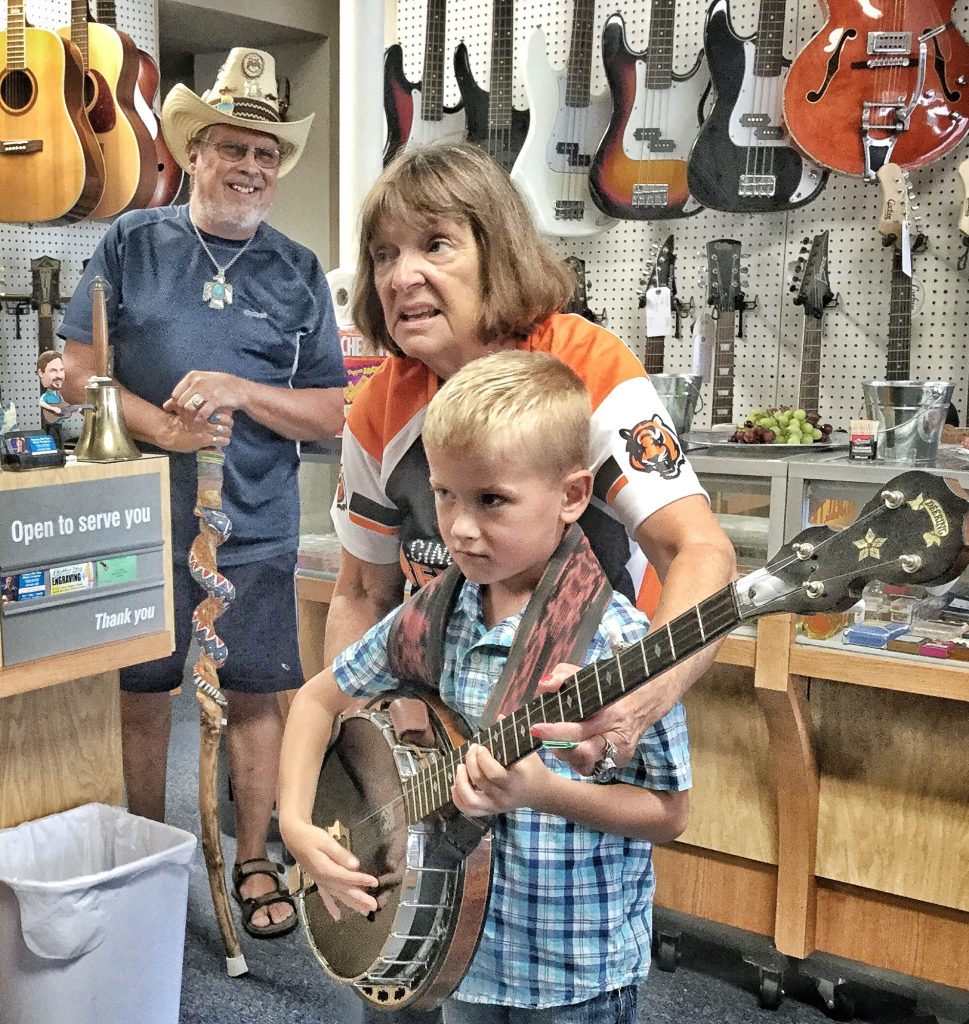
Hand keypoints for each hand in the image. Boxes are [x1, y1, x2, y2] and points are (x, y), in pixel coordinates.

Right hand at [161, 408, 233, 452]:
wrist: (168, 432)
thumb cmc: (178, 418)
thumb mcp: (186, 406)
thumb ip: (197, 402)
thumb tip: (209, 396)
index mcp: (203, 408)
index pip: (223, 408)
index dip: (227, 412)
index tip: (227, 414)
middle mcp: (206, 417)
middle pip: (227, 419)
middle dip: (229, 423)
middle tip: (228, 425)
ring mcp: (205, 428)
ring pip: (226, 430)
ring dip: (227, 432)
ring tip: (226, 433)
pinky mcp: (205, 439)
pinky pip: (221, 440)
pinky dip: (225, 441)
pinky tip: (223, 441)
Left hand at [164, 370, 249, 423]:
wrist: (241, 390)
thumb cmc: (221, 388)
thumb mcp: (202, 386)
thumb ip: (185, 393)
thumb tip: (165, 406)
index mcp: (193, 376)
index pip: (176, 393)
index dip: (176, 406)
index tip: (181, 413)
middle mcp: (198, 381)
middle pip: (180, 401)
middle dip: (182, 413)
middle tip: (188, 420)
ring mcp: (206, 390)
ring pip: (188, 407)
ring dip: (190, 417)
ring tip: (194, 422)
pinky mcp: (215, 400)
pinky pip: (201, 413)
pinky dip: (200, 420)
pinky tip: (202, 423)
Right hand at [282, 819, 378, 921]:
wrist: (294, 837)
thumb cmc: (311, 837)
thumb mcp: (326, 842)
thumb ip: (340, 854)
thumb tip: (355, 866)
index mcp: (325, 870)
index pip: (347, 877)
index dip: (361, 880)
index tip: (375, 883)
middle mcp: (323, 879)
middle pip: (344, 891)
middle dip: (360, 899)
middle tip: (374, 906)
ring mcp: (320, 882)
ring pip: (338, 896)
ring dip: (351, 904)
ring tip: (365, 912)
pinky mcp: (318, 880)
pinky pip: (325, 897)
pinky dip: (331, 907)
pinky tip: (337, 916)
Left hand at [452, 743, 549, 815]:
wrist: (542, 792)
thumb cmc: (533, 767)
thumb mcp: (527, 750)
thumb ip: (512, 734)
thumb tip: (498, 715)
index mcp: (517, 778)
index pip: (494, 773)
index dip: (482, 759)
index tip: (480, 747)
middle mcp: (506, 794)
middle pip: (480, 781)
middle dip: (471, 761)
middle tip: (472, 749)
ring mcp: (498, 805)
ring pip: (471, 799)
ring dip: (461, 782)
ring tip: (460, 767)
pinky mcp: (491, 811)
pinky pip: (469, 810)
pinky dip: (458, 798)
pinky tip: (455, 784)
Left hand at [528, 663, 662, 775]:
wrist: (643, 701)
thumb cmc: (610, 687)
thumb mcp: (588, 674)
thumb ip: (564, 675)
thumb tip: (546, 686)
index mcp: (612, 714)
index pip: (581, 730)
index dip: (557, 733)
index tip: (537, 729)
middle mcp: (617, 739)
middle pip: (582, 754)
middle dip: (558, 747)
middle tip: (540, 735)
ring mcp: (619, 755)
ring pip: (585, 766)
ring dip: (566, 755)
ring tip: (554, 740)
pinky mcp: (618, 762)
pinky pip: (590, 767)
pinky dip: (576, 759)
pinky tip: (569, 747)